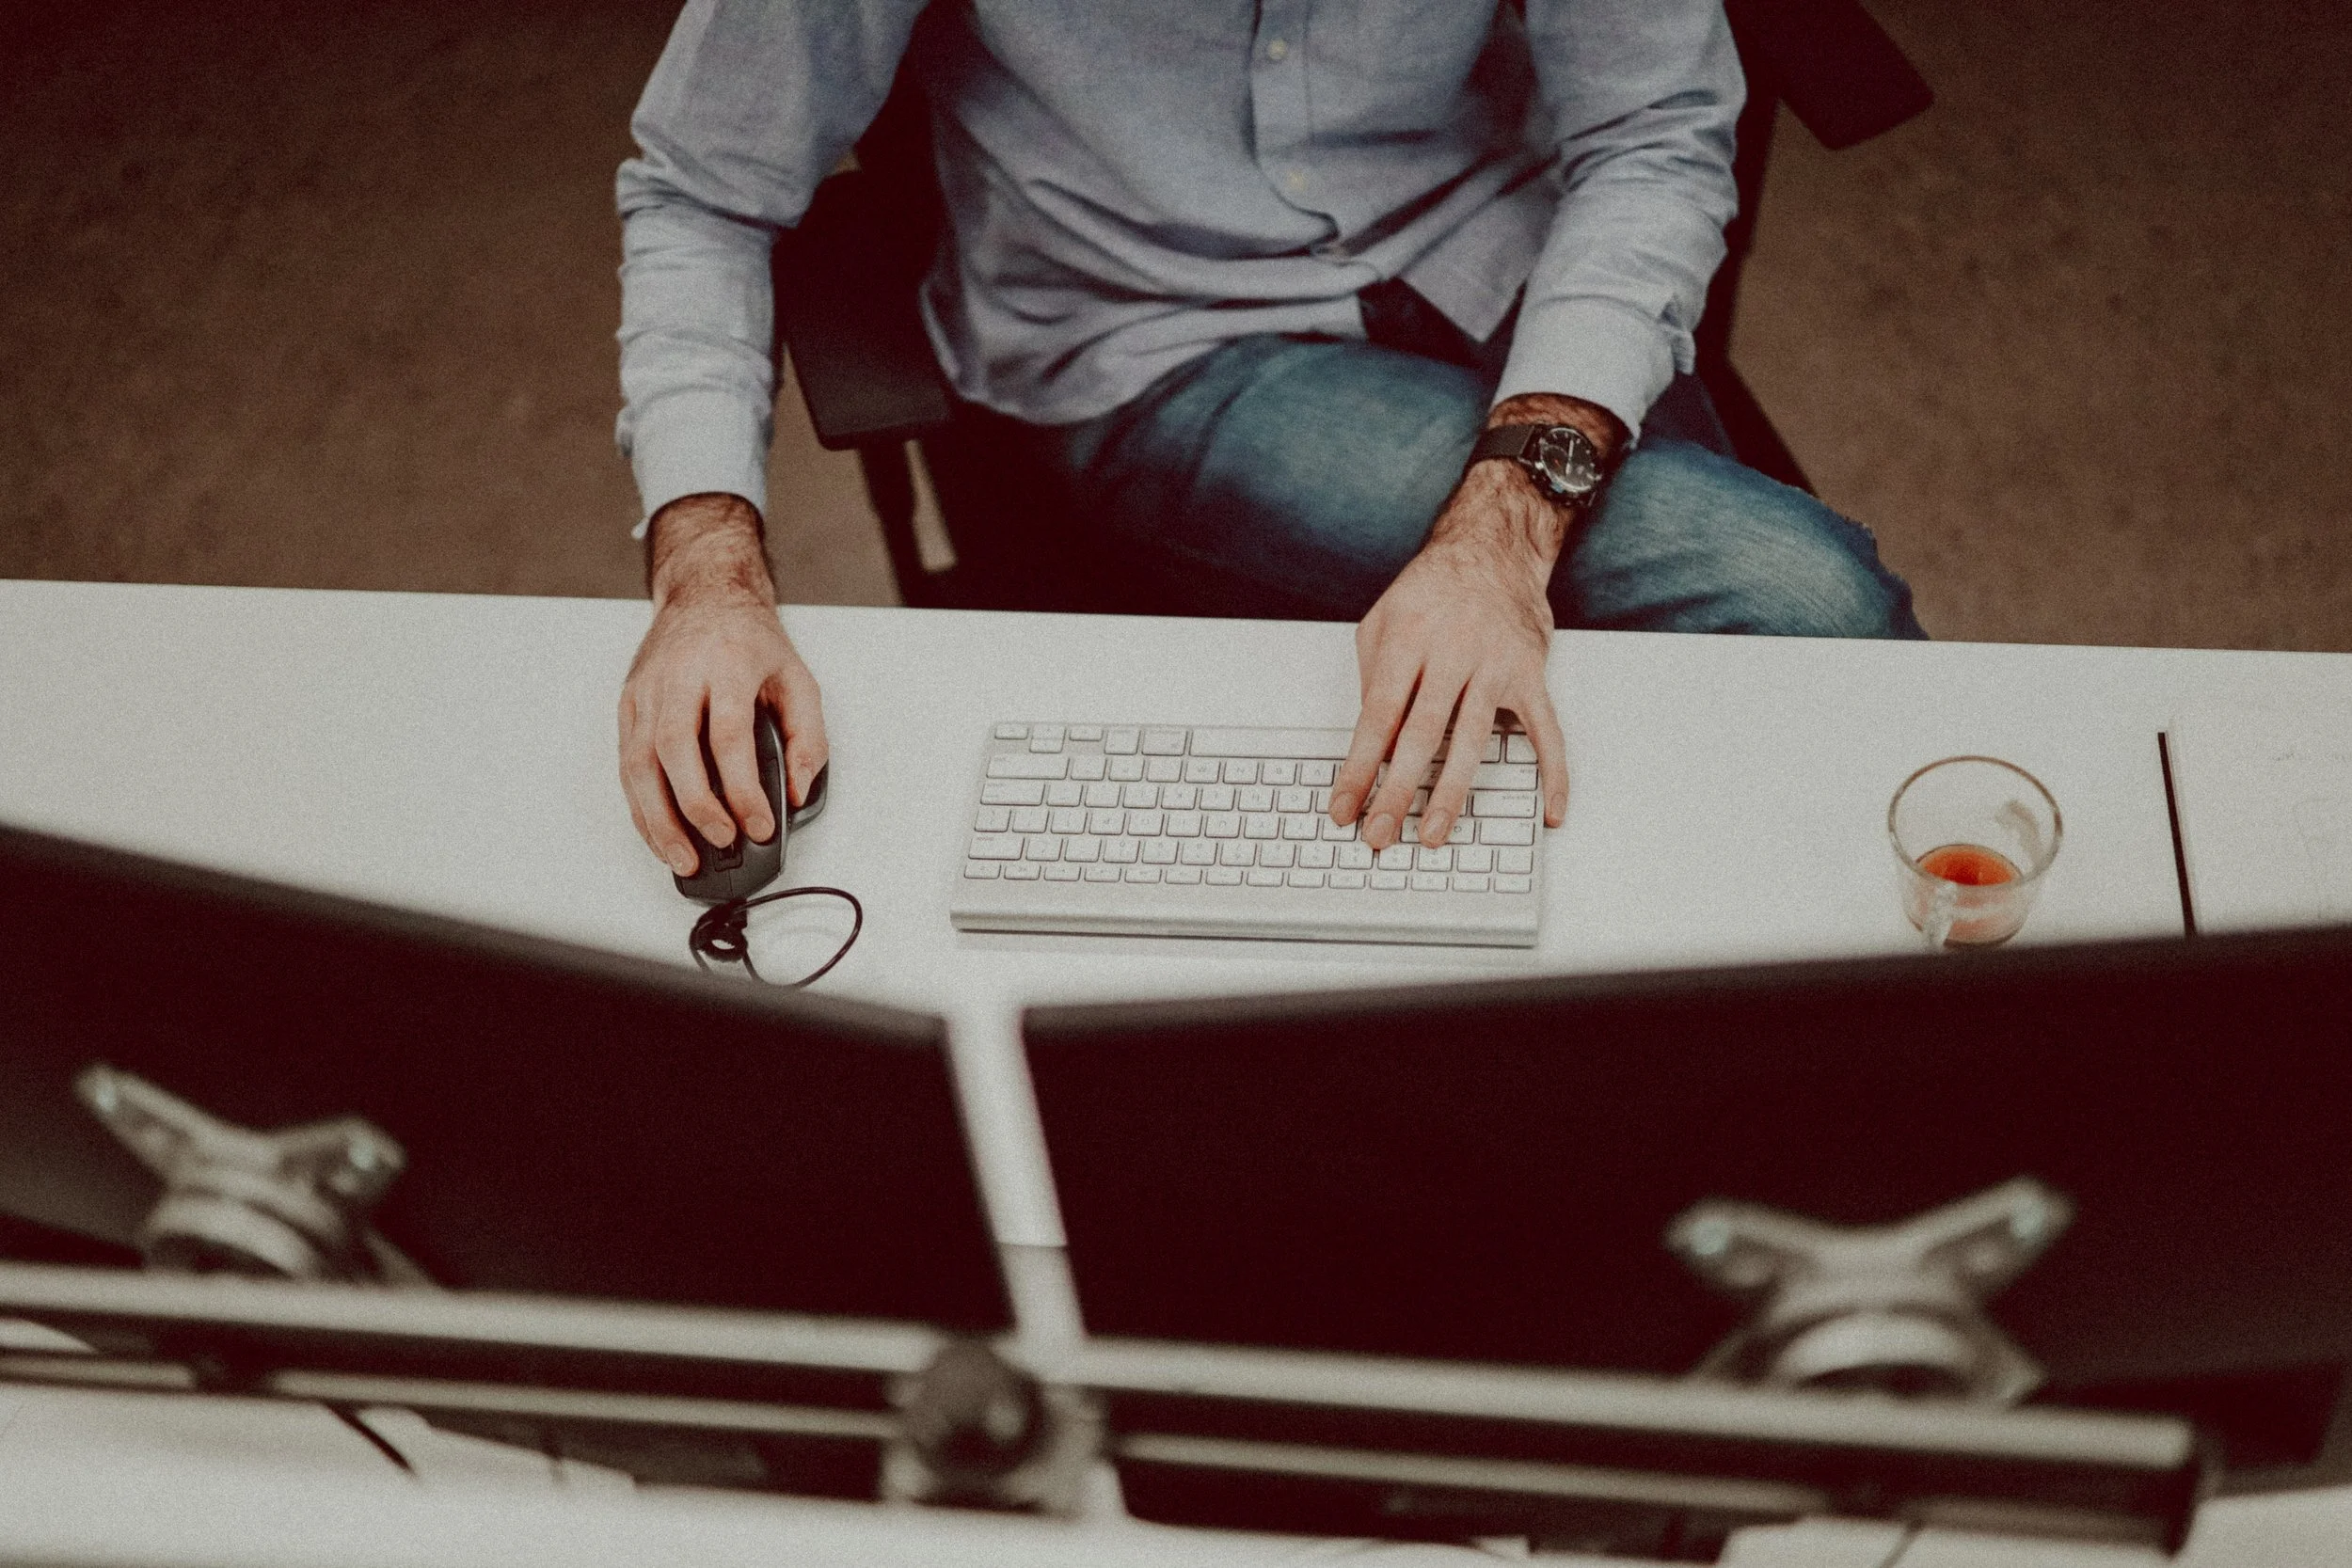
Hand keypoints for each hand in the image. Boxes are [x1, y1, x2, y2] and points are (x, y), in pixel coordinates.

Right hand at [618, 493, 828, 876]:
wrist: (704, 595)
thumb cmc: (750, 640)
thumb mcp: (797, 678)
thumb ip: (807, 737)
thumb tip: (796, 792)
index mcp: (726, 665)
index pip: (728, 735)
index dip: (741, 788)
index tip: (758, 825)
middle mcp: (678, 677)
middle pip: (673, 750)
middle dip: (696, 807)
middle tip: (721, 843)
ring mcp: (646, 692)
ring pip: (638, 763)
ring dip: (658, 819)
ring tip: (684, 858)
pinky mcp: (627, 706)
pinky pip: (626, 765)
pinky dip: (641, 807)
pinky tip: (660, 834)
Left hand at [1331, 393, 1618, 851]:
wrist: (1495, 546)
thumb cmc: (1433, 588)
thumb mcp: (1382, 619)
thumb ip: (1372, 676)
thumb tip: (1366, 741)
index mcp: (1407, 640)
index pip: (1377, 718)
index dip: (1358, 768)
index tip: (1344, 807)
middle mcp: (1452, 653)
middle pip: (1420, 736)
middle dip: (1397, 792)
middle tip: (1380, 835)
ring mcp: (1495, 666)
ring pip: (1472, 741)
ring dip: (1452, 794)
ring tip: (1432, 834)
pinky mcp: (1530, 675)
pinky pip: (1546, 732)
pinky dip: (1552, 773)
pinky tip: (1549, 810)